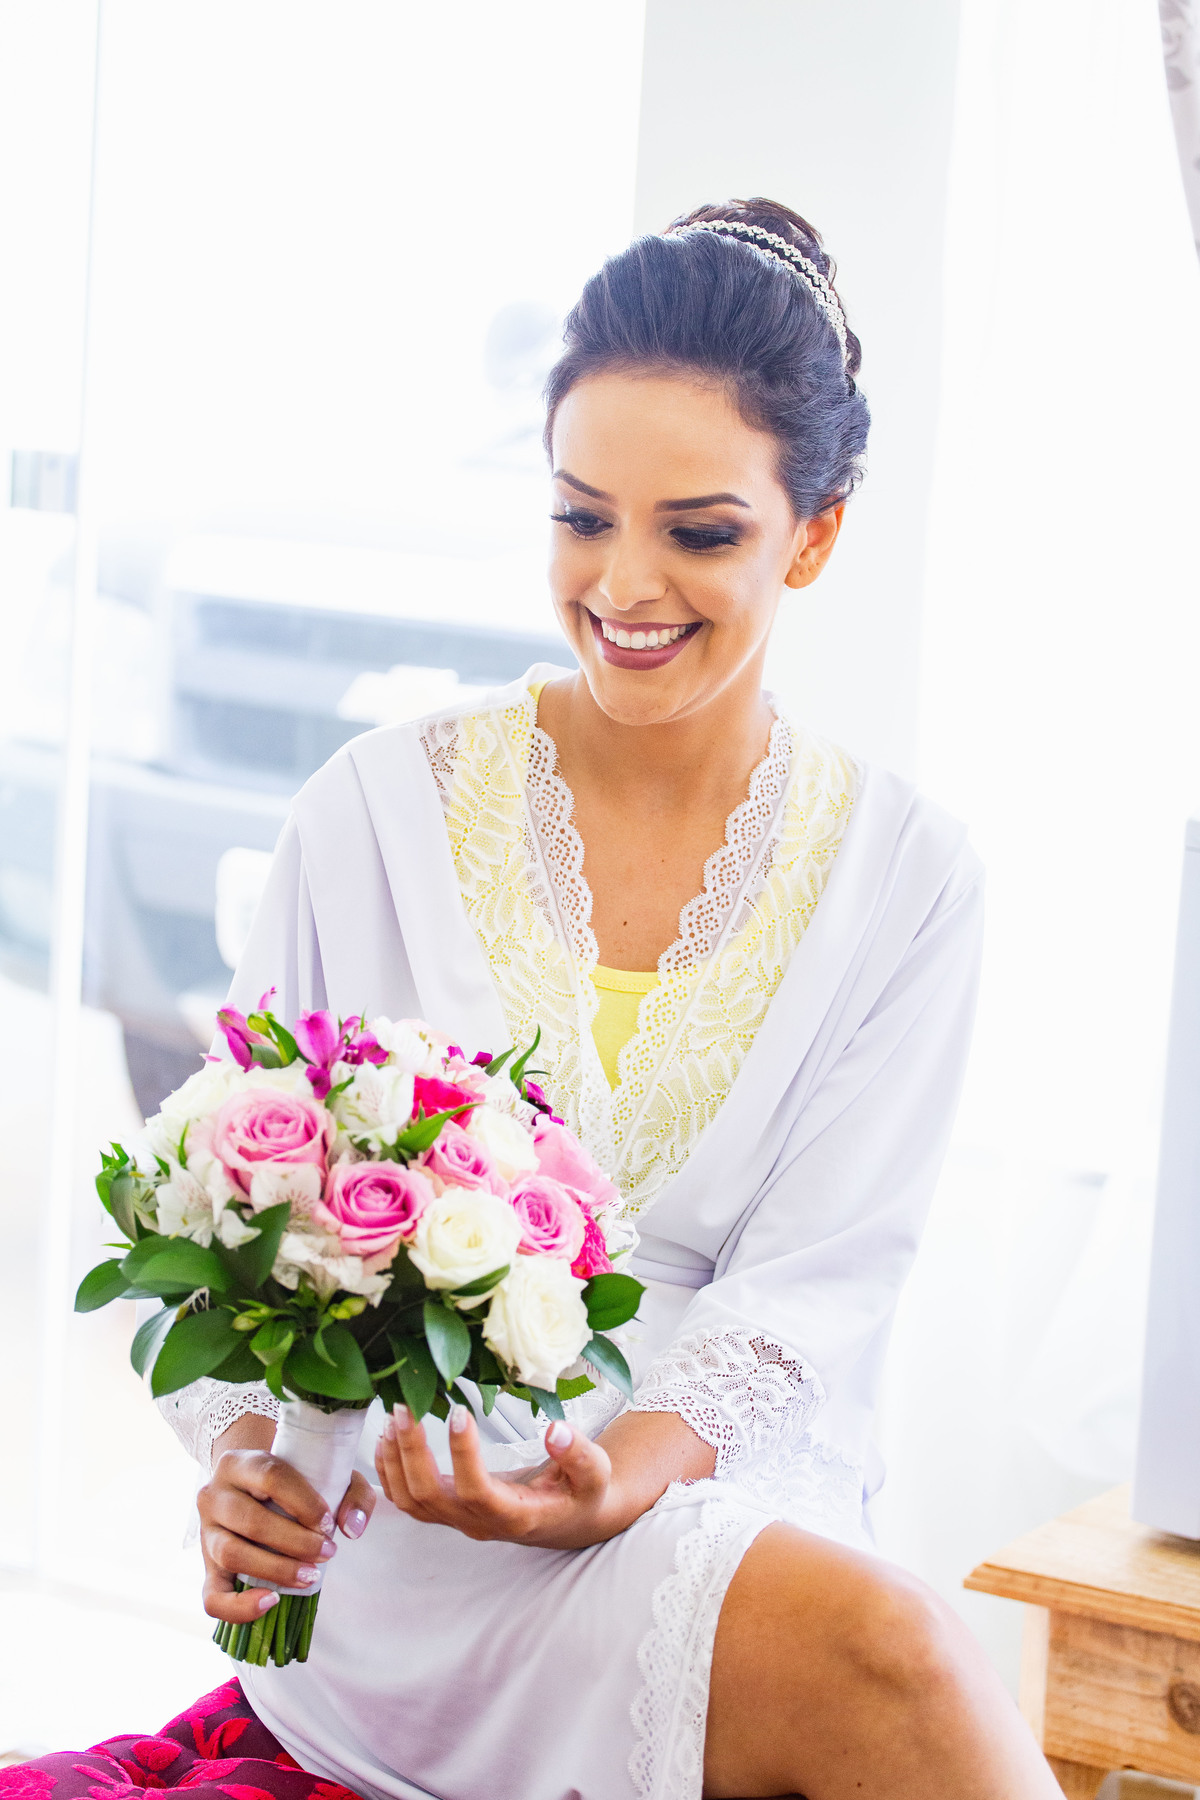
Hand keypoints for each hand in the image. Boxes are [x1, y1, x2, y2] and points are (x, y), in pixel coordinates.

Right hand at [199, 1416, 376, 1624]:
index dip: (303, 1502)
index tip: (328, 1522)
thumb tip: (352, 1528)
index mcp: (238, 1462)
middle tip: (329, 1551)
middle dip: (296, 1542)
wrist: (251, 1490)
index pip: (270, 1476)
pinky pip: (212, 1597)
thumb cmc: (293, 1484)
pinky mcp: (206, 1569)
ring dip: (276, 1569)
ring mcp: (205, 1533)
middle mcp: (213, 1495)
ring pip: (232, 1554)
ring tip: (311, 1575)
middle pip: (251, 1521)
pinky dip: (239, 1608)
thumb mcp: (324, 1474)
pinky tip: (272, 1602)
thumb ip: (351, 1493)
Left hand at [375, 1402, 617, 1550]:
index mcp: (516, 1516)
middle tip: (405, 1406)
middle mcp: (479, 1523)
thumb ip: (579, 1454)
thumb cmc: (583, 1493)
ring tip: (393, 1417)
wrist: (570, 1519)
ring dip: (395, 1461)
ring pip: (410, 1501)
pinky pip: (406, 1500)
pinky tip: (386, 1438)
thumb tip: (556, 1431)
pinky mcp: (448, 1511)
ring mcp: (459, 1520)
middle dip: (412, 1452)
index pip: (478, 1492)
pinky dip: (390, 1471)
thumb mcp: (595, 1474)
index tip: (459, 1412)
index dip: (463, 1456)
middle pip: (430, 1497)